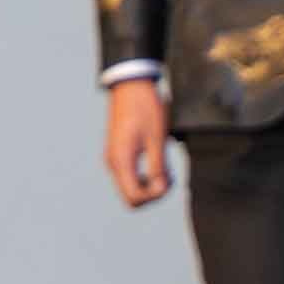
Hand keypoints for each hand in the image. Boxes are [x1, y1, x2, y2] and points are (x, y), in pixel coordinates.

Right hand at [105, 78, 173, 205]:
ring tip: (167, 170)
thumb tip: (160, 189)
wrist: (131, 84)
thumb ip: (158, 167)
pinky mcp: (119, 152)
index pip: (134, 198)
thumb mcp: (157, 138)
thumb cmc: (145, 107)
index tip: (168, 180)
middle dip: (153, 194)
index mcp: (121, 161)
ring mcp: (114, 158)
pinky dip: (145, 176)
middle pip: (131, 197)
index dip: (154, 197)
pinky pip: (130, 175)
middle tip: (170, 178)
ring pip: (131, 187)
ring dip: (150, 186)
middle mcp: (113, 163)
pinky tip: (159, 164)